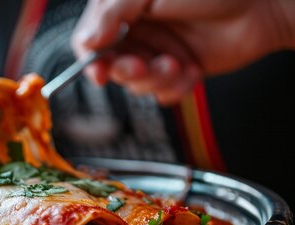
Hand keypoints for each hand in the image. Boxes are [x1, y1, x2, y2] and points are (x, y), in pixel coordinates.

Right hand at [71, 0, 294, 104]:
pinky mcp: (175, 71)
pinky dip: (175, 87)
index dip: (90, 59)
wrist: (260, 8)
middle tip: (142, 66)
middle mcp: (136, 32)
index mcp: (121, 9)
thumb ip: (112, 12)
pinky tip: (191, 70)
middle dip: (128, 71)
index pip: (89, 40)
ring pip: (136, 84)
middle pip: (110, 67)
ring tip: (178, 63)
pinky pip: (161, 94)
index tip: (99, 70)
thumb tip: (87, 40)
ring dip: (156, 79)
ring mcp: (155, 52)